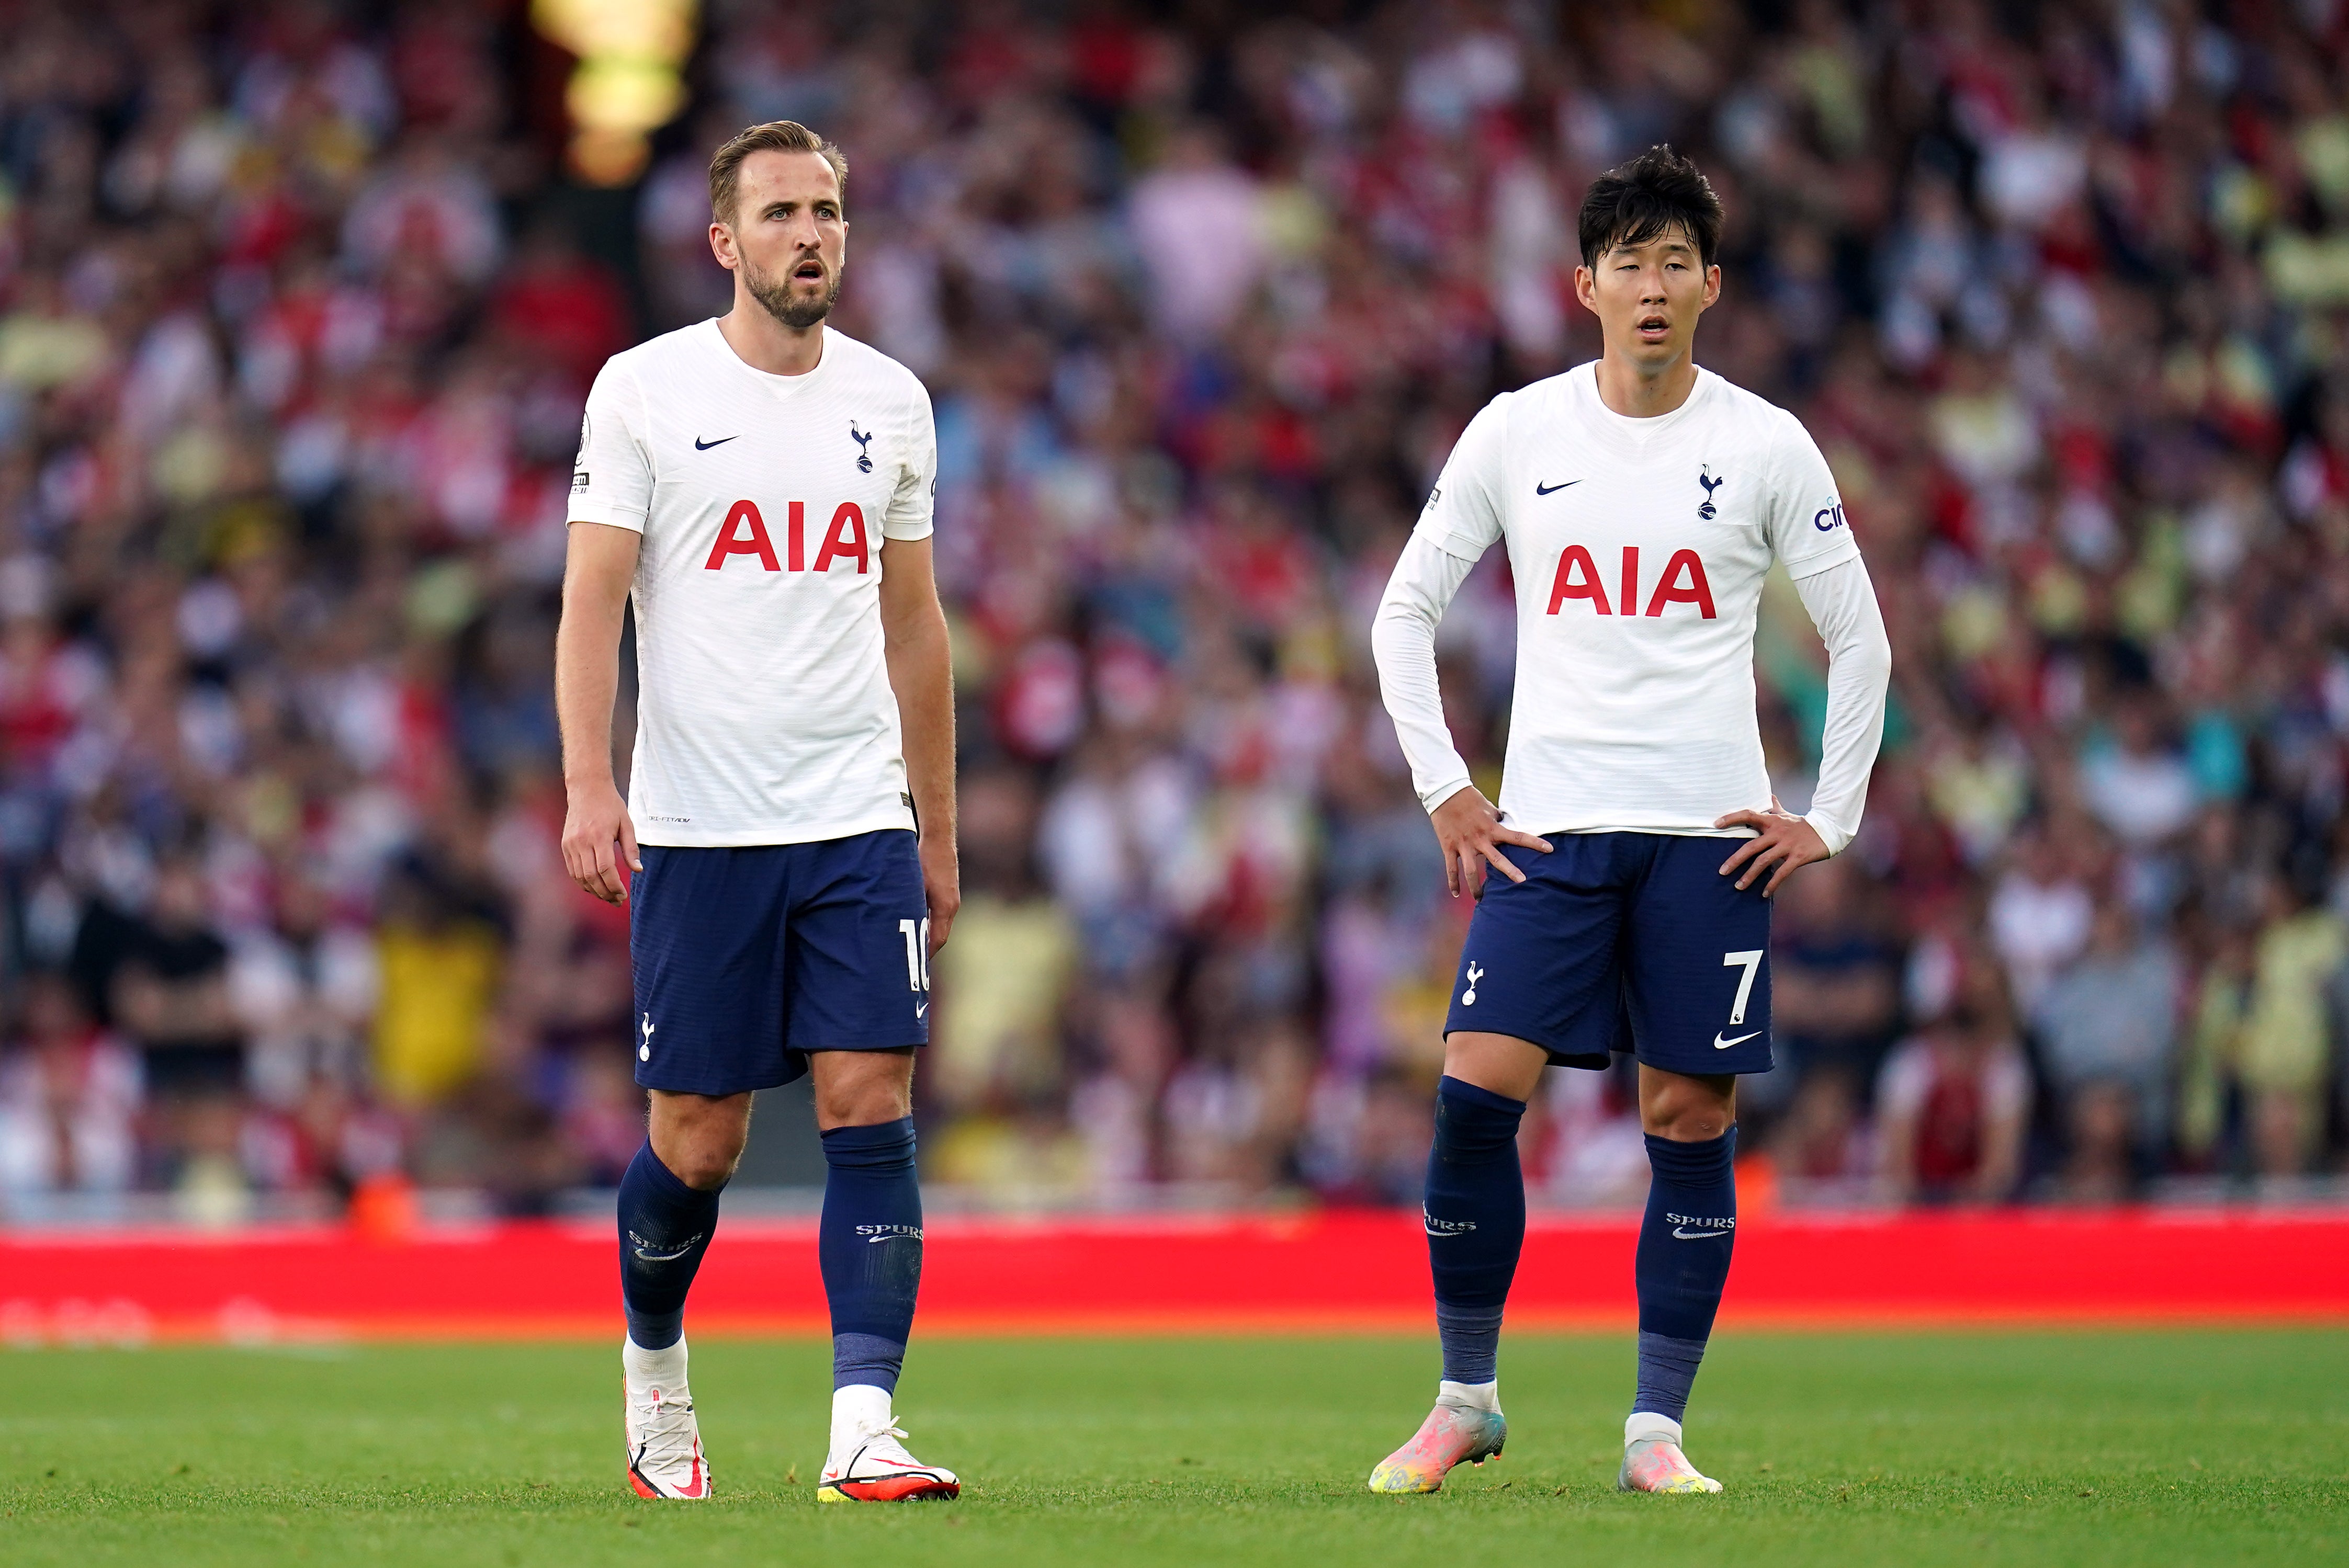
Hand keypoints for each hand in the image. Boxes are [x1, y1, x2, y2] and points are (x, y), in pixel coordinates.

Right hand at [561, 779, 639, 904]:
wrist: (586, 788)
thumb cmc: (610, 806)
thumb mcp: (627, 824)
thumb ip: (631, 849)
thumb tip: (638, 870)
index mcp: (599, 836)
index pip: (605, 869)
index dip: (614, 886)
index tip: (623, 895)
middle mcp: (582, 841)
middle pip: (591, 877)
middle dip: (605, 893)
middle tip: (617, 900)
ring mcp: (571, 844)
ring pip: (580, 877)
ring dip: (594, 891)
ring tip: (607, 897)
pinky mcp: (565, 845)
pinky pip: (572, 870)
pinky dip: (582, 882)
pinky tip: (594, 887)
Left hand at [920, 833, 959, 954]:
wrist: (939, 840)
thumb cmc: (925, 860)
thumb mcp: (914, 884)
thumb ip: (910, 906)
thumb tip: (900, 925)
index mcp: (944, 907)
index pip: (938, 939)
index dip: (927, 954)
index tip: (916, 965)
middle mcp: (952, 906)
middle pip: (941, 936)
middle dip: (928, 950)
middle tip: (913, 962)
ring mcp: (952, 900)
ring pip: (942, 927)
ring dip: (930, 938)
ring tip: (915, 949)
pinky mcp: (949, 894)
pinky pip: (941, 917)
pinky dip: (932, 926)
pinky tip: (919, 927)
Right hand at [1430, 786, 1551, 896]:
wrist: (1445, 793)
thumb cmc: (1469, 798)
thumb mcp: (1489, 807)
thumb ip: (1498, 820)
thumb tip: (1507, 824)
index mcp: (1492, 828)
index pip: (1517, 837)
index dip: (1534, 843)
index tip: (1549, 850)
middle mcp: (1479, 839)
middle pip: (1497, 860)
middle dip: (1510, 871)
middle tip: (1522, 882)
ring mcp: (1463, 845)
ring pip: (1471, 871)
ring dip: (1476, 887)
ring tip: (1481, 899)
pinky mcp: (1449, 847)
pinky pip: (1451, 868)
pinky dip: (1453, 882)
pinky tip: (1456, 893)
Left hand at [1714, 794, 1828, 896]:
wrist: (1828, 830)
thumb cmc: (1802, 824)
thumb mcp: (1786, 814)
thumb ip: (1775, 807)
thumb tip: (1769, 796)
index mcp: (1772, 821)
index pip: (1748, 815)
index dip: (1731, 818)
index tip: (1716, 824)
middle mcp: (1777, 832)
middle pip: (1751, 847)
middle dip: (1735, 860)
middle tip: (1722, 871)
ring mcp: (1787, 845)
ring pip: (1763, 862)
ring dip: (1749, 876)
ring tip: (1738, 886)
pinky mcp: (1798, 857)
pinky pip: (1782, 873)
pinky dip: (1772, 884)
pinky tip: (1764, 894)